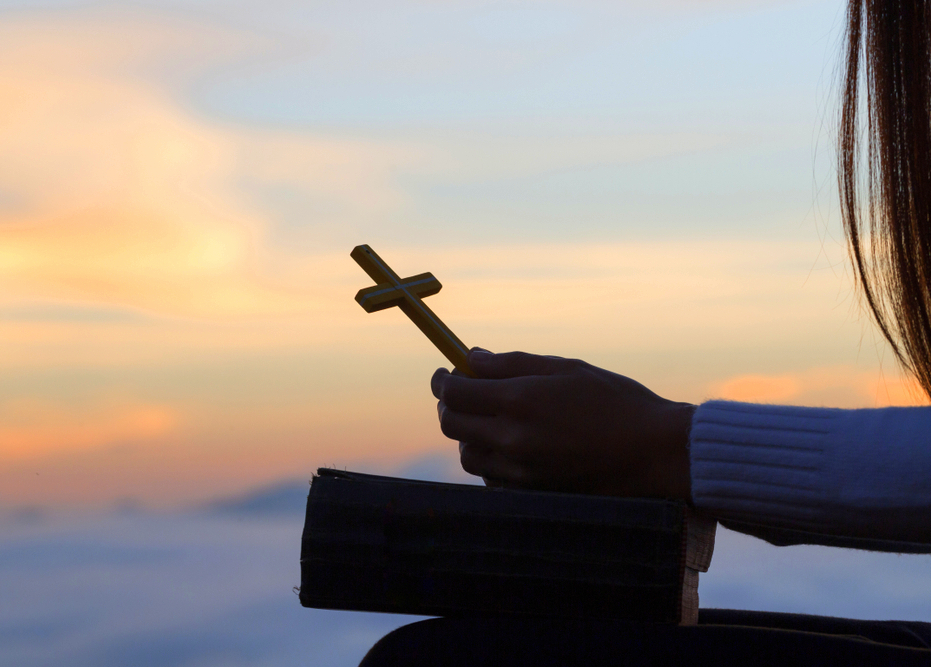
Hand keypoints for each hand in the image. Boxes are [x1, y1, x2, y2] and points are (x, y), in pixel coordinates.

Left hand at [431, 349, 692, 499]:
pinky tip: (514, 447)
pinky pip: (491, 478)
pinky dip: (491, 461)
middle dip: (450, 406)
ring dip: (469, 435)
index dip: (444, 380)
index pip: (455, 392)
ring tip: (492, 420)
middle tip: (463, 393)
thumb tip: (471, 357)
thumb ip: (513, 363)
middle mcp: (512, 440)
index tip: (445, 373)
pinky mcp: (531, 496)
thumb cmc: (617, 403)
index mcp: (519, 401)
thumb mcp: (566, 369)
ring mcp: (520, 474)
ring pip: (468, 455)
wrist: (656, 455)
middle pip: (452, 425)